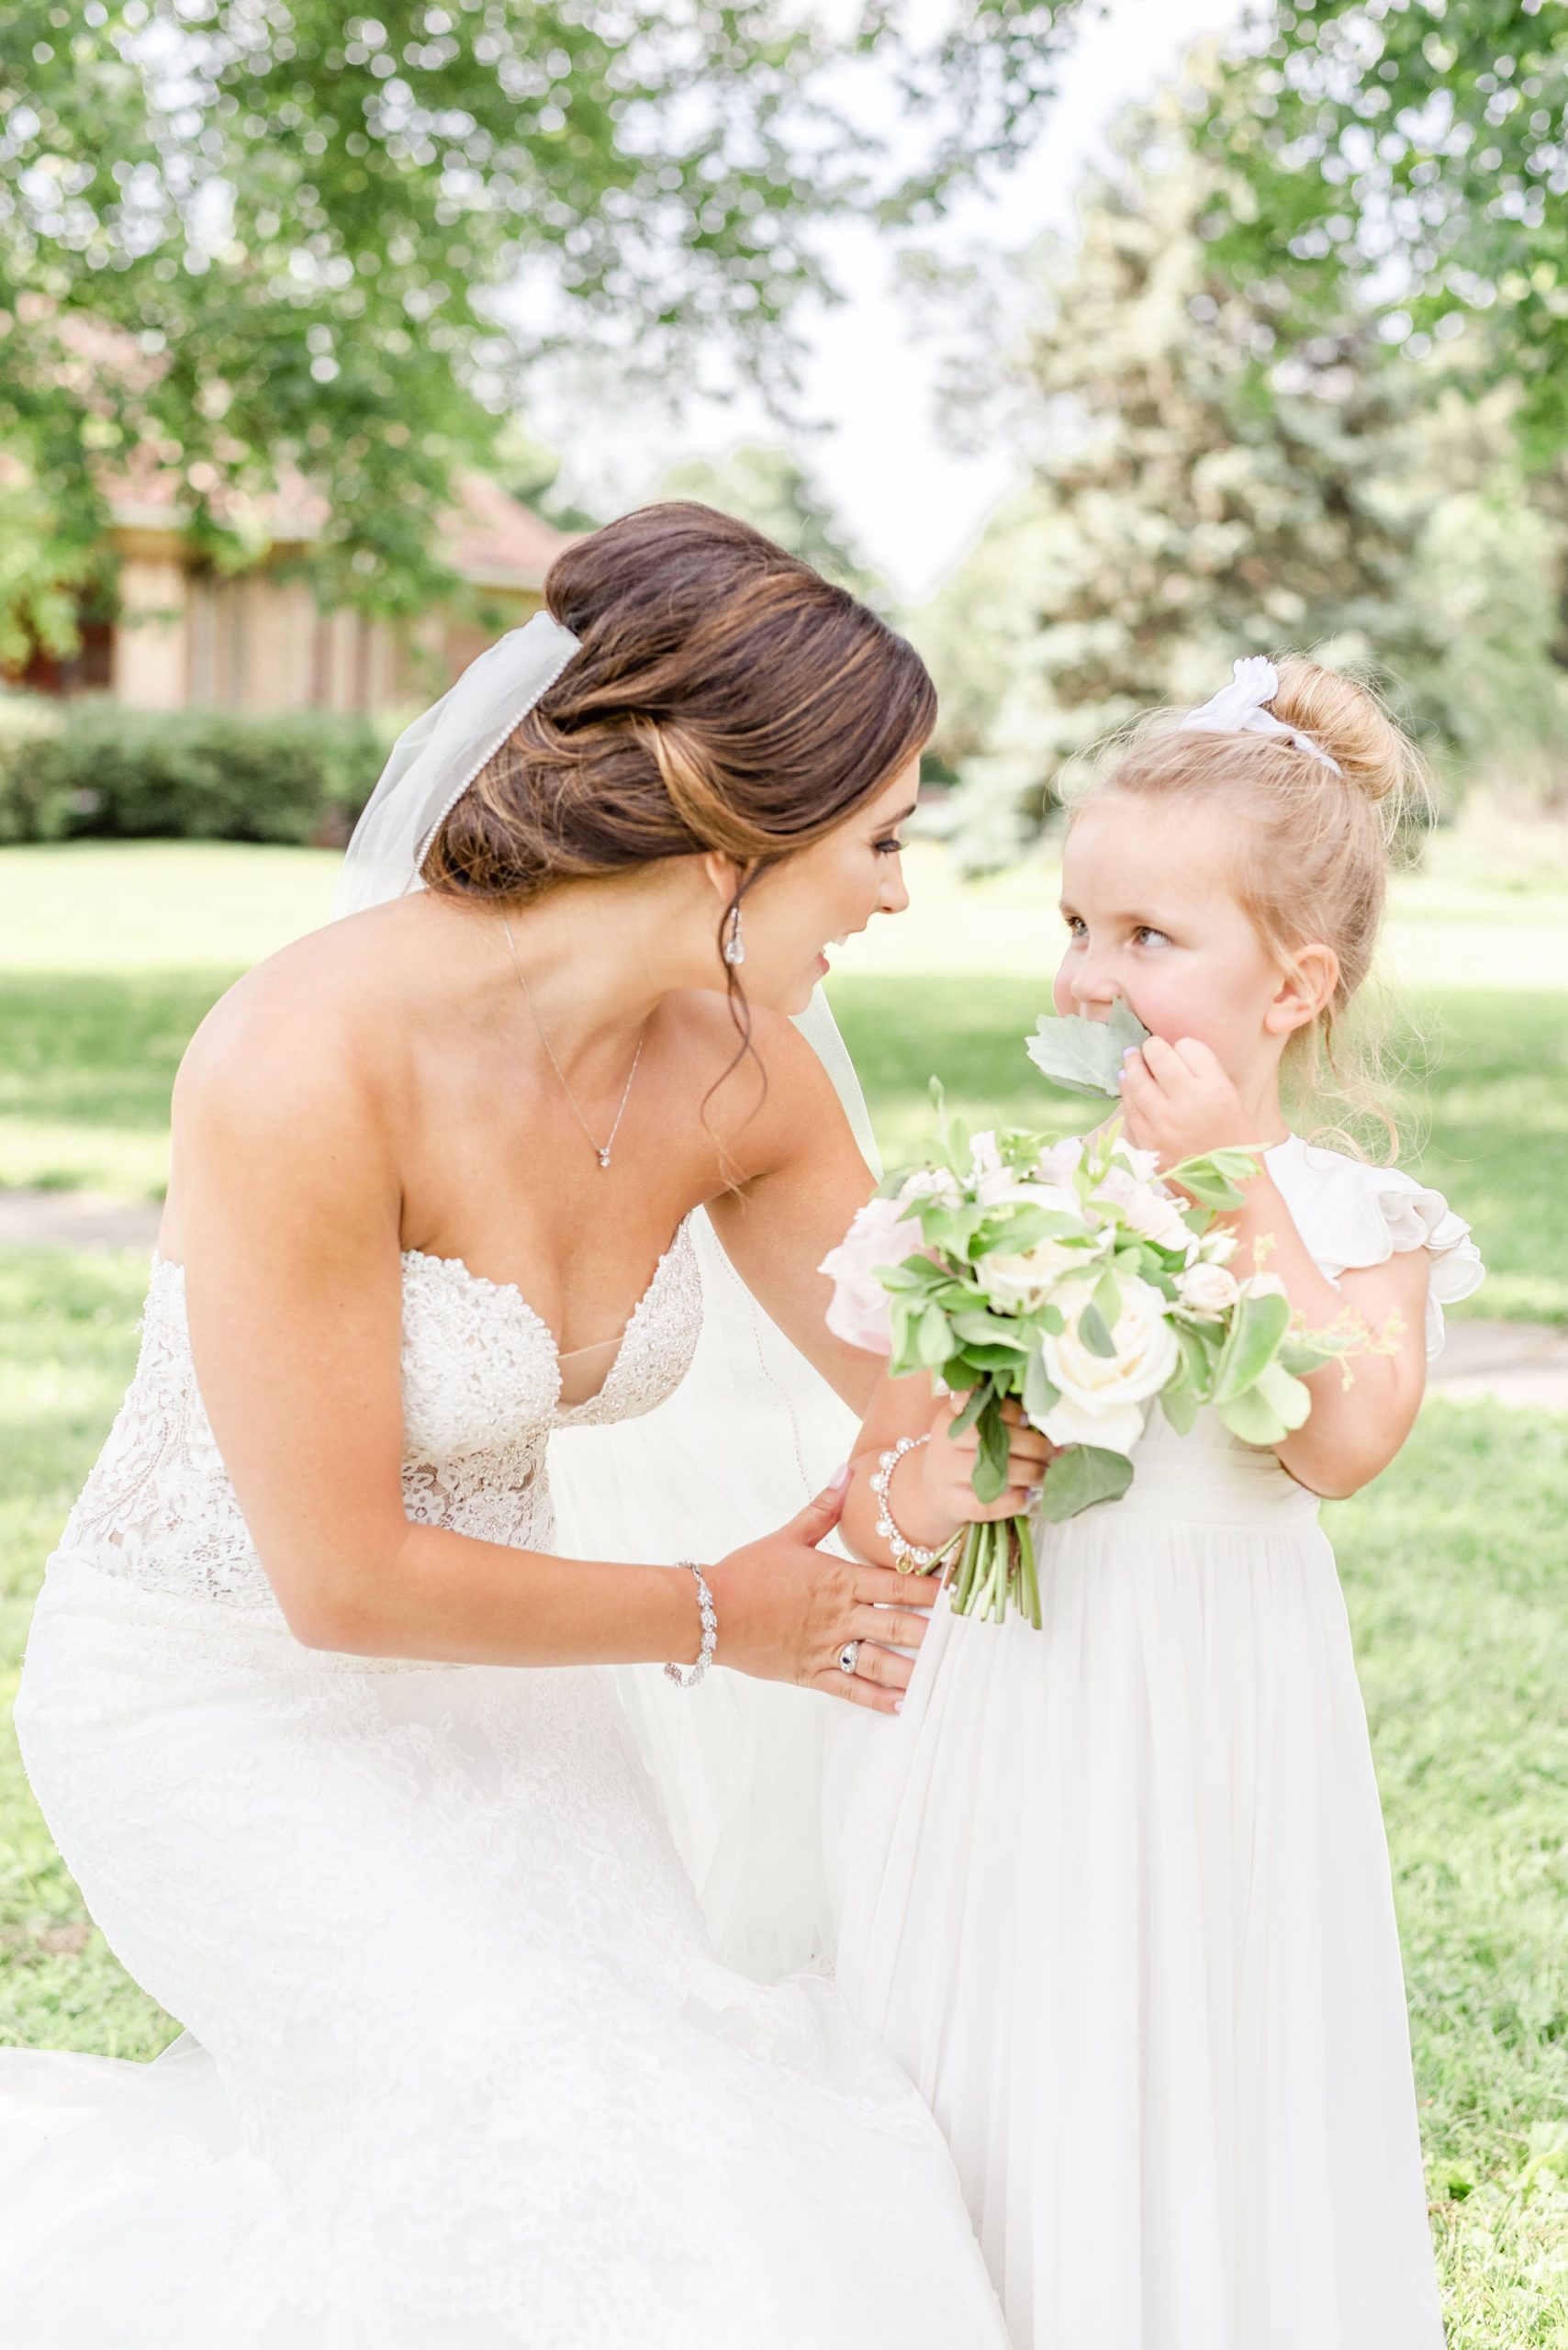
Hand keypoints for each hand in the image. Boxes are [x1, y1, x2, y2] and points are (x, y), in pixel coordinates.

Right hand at [708, 1475, 937, 1714]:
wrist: (709, 1612)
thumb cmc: (747, 1572)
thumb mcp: (788, 1535)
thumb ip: (823, 1508)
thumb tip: (848, 1474)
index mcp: (838, 1580)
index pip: (896, 1582)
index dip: (932, 1587)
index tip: (960, 1590)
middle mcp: (839, 1616)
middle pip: (896, 1624)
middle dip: (934, 1631)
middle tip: (967, 1636)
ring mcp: (826, 1648)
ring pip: (880, 1662)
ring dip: (914, 1668)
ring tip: (945, 1673)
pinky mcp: (811, 1673)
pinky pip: (850, 1690)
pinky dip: (877, 1699)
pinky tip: (903, 1704)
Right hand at [909, 1392, 1053, 1534]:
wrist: (933, 1491)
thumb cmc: (964, 1454)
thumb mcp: (970, 1429)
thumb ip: (1001, 1421)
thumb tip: (1053, 1431)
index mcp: (950, 1418)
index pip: (981, 1407)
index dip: (1011, 1412)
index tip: (1028, 1421)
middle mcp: (944, 1443)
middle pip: (993, 1440)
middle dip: (1033, 1447)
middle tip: (1050, 1453)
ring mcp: (946, 1475)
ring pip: (993, 1472)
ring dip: (1029, 1474)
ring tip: (1044, 1474)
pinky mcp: (952, 1503)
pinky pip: (987, 1505)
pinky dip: (1013, 1502)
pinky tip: (1028, 1497)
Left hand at [1116, 1034, 1257, 1168]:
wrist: (1230, 1188)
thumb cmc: (1235, 1143)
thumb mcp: (1233, 1100)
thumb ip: (1206, 1076)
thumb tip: (1173, 1054)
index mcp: (1216, 1088)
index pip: (1188, 1046)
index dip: (1183, 1047)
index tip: (1181, 1052)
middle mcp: (1188, 1101)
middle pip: (1158, 1055)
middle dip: (1152, 1047)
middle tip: (1150, 1047)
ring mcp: (1164, 1122)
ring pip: (1136, 1078)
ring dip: (1132, 1064)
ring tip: (1131, 1057)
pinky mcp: (1148, 1140)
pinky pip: (1130, 1106)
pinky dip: (1127, 1090)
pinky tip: (1127, 1082)